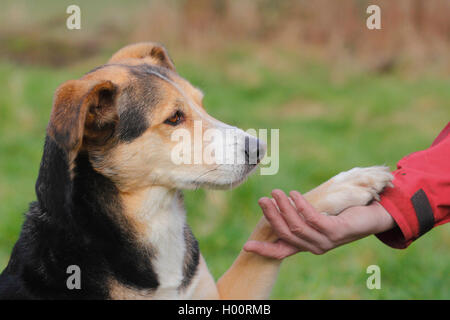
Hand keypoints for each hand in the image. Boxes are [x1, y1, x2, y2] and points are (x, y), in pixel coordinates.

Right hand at [243, 190, 395, 258]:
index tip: (246, 247)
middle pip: (285, 234)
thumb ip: (302, 217)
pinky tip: (294, 194)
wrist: (372, 218)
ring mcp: (325, 241)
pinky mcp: (335, 231)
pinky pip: (312, 219)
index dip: (263, 250)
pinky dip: (300, 206)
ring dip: (284, 208)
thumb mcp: (318, 217)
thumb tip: (280, 203)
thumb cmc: (342, 215)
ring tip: (276, 192)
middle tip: (262, 199)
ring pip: (296, 227)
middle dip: (271, 217)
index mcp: (307, 246)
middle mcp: (314, 247)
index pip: (281, 252)